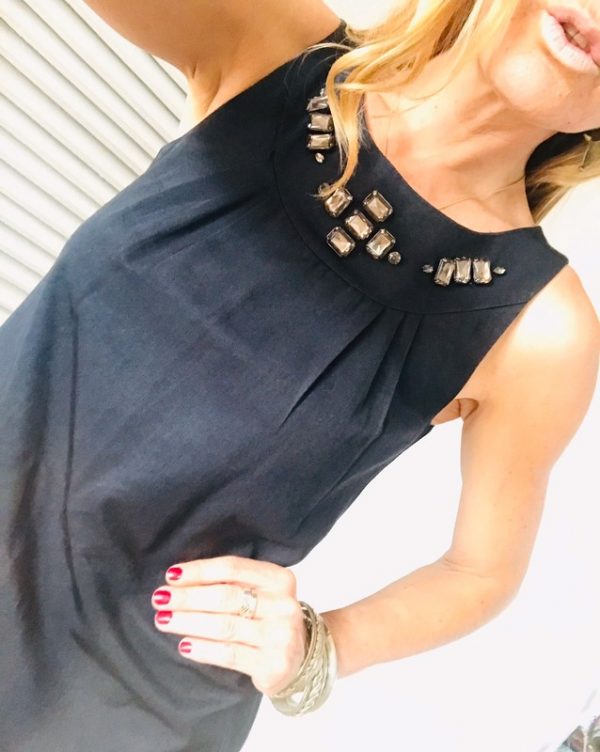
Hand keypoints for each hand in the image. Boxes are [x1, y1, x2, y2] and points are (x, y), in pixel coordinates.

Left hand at [150, 555, 307, 695]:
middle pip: (226, 597)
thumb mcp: (262, 592)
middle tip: (160, 598)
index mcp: (279, 579)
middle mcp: (283, 605)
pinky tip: (184, 645)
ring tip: (163, 620)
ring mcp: (279, 636)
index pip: (233, 569)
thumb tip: (181, 579)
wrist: (303, 658)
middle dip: (188, 597)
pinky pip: (229, 654)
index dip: (199, 570)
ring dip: (188, 622)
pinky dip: (203, 649)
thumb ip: (233, 583)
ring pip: (224, 626)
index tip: (171, 575)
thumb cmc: (270, 618)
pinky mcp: (271, 664)